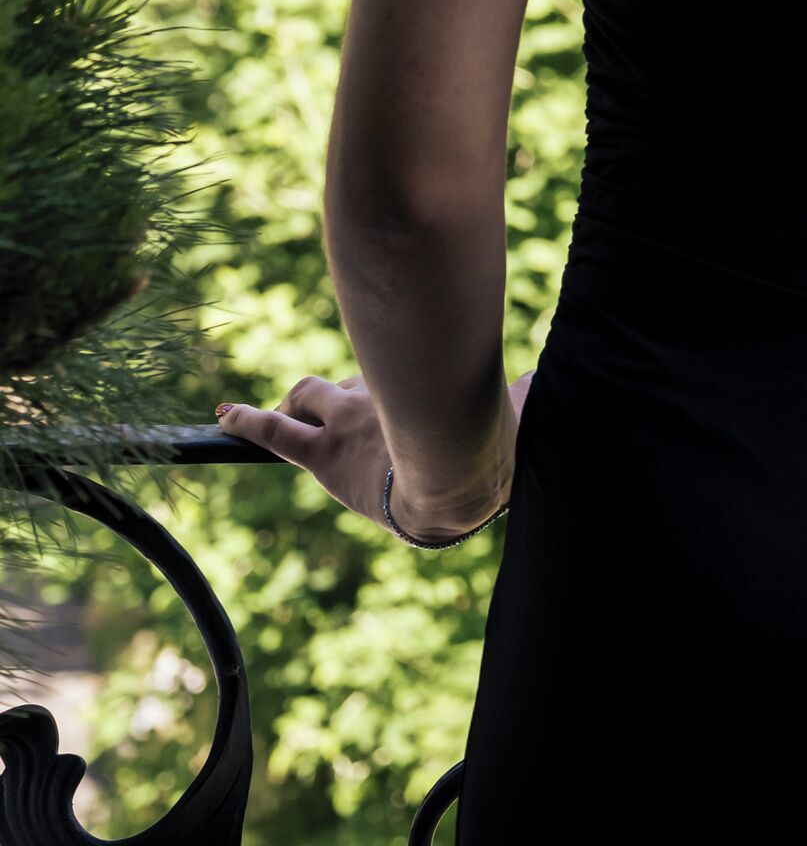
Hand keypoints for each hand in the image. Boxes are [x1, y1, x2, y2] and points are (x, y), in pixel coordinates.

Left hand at [216, 373, 519, 538]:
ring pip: (309, 394)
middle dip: (342, 394)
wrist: (453, 485)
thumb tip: (544, 374)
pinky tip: (224, 415)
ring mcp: (345, 422)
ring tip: (293, 413)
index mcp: (414, 383)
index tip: (388, 372)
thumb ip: (521, 392)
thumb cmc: (485, 449)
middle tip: (347, 417)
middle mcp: (377, 392)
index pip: (389, 360)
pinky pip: (274, 431)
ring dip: (301, 402)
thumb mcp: (509, 413)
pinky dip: (247, 420)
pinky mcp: (322, 455)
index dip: (385, 369)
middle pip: (347, 379)